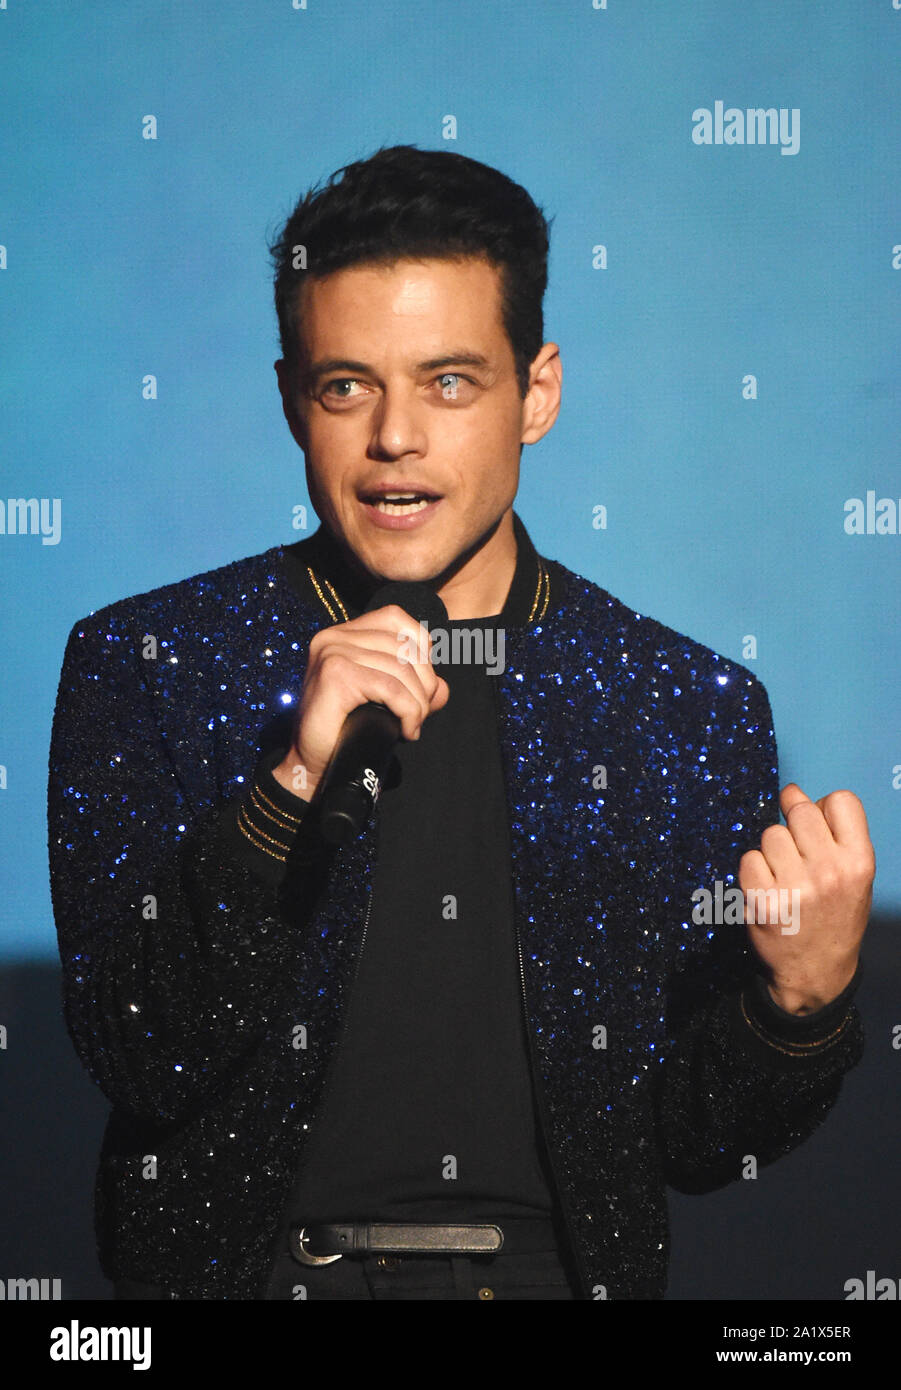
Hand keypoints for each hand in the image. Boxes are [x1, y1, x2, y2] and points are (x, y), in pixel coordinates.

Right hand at [271, 605, 449, 800]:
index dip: (420, 647)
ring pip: (401, 669)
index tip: (420, 685)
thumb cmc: (347, 730)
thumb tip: (443, 688)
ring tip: (412, 726)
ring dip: (418, 703)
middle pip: (404, 645)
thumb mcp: (387, 701)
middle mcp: (334, 636)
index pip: (394, 617)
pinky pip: (391, 687)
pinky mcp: (335, 675)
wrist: (313, 763)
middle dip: (426, 683)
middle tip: (420, 714)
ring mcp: (332, 652)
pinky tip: (406, 731)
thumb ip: (417, 688)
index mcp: (343, 634)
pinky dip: (408, 711)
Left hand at [738, 785, 874, 1013]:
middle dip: (792, 822)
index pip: (841, 800)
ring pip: (770, 834)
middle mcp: (830, 871)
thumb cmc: (835, 917)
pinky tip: (768, 889)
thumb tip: (794, 793)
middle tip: (794, 849)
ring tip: (785, 876)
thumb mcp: (854, 878)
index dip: (823, 805)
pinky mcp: (763, 899)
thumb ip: (834, 836)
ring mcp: (795, 885)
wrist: (816, 972)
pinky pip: (749, 858)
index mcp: (859, 862)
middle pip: (800, 809)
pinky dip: (753, 870)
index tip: (813, 819)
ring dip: (772, 850)